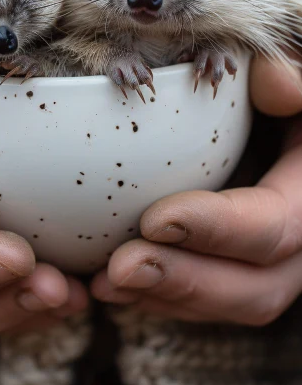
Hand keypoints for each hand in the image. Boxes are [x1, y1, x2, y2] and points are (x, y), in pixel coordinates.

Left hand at [91, 57, 301, 324]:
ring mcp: (271, 264)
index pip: (274, 225)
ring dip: (163, 298)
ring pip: (226, 304)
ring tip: (103, 283)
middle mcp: (300, 244)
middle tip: (119, 268)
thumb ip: (290, 80)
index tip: (154, 219)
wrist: (275, 133)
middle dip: (183, 282)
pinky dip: (159, 298)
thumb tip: (272, 82)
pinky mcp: (238, 269)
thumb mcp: (292, 85)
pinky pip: (206, 302)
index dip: (217, 229)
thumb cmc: (280, 102)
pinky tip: (108, 284)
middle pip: (255, 288)